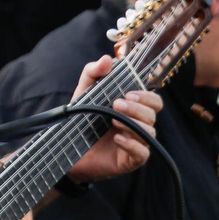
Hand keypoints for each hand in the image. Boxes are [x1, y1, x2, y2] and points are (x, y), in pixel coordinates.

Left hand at [64, 55, 160, 183]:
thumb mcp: (84, 93)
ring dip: (134, 123)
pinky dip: (132, 144)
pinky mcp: (130, 160)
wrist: (65, 149)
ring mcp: (136, 143)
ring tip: (113, 120)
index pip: (153, 100)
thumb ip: (93, 73)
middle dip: (138, 107)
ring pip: (150, 132)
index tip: (129, 92)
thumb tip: (107, 59)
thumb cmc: (79, 120)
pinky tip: (117, 138)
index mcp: (132, 108)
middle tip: (117, 104)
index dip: (147, 95)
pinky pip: (143, 153)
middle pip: (153, 114)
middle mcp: (137, 125)